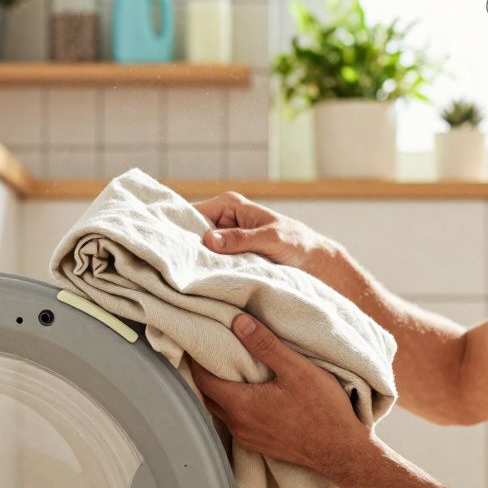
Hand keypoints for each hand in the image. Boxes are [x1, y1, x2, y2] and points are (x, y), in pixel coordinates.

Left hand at [191, 312, 376, 479]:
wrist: (341, 451)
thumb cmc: (323, 410)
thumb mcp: (297, 369)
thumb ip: (265, 345)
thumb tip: (238, 322)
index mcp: (241, 405)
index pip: (202, 380)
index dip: (196, 360)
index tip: (198, 342)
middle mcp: (238, 425)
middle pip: (208, 396)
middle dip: (206, 374)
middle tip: (212, 352)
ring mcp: (248, 438)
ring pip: (222, 410)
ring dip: (221, 391)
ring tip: (230, 370)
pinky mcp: (259, 445)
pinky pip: (236, 422)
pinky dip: (235, 406)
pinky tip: (249, 394)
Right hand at [192, 192, 343, 278]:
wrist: (315, 262)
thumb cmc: (297, 243)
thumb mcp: (270, 239)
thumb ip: (241, 239)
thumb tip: (209, 240)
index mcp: (229, 204)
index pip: (193, 213)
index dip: (181, 230)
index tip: (172, 249)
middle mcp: (223, 219)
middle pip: (193, 234)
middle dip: (187, 249)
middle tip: (177, 268)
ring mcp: (225, 240)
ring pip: (200, 251)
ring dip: (198, 264)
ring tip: (188, 278)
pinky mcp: (229, 257)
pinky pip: (211, 264)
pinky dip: (208, 273)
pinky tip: (202, 283)